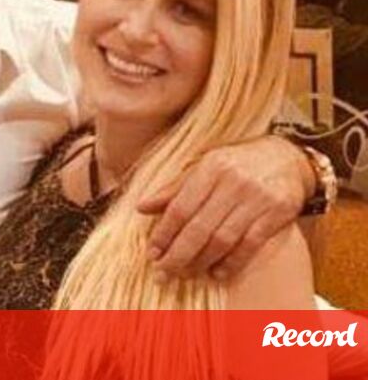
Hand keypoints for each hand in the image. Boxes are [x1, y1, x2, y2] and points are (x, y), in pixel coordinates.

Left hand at [137, 136, 309, 280]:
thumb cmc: (237, 162)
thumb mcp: (204, 165)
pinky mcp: (278, 214)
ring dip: (201, 261)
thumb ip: (174, 188)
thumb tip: (141, 207)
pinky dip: (232, 263)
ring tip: (186, 274)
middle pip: (200, 227)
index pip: (181, 207)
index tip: (152, 253)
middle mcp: (233, 183)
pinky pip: (250, 245)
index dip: (164, 233)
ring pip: (223, 239)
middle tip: (162, 272)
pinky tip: (217, 273)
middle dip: (178, 254)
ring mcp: (257, 199)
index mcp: (211, 168)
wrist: (288, 156)